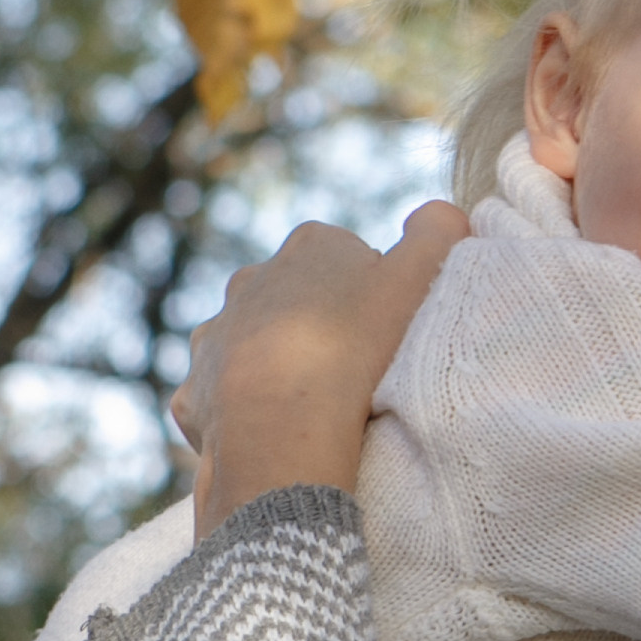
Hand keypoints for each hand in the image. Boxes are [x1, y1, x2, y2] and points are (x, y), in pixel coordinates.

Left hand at [171, 200, 467, 532]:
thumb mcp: (419, 275)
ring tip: (316, 403)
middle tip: (358, 369)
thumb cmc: (356, 343)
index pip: (352, 259)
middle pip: (300, 298)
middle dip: (323, 325)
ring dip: (280, 363)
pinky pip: (224, 393)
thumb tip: (444, 212)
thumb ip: (438, 231)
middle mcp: (253, 278)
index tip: (390, 333)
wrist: (281, 418)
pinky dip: (246, 407)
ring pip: (257, 342)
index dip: (377, 296)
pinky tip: (273, 428)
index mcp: (309, 245)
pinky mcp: (196, 386)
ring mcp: (218, 332)